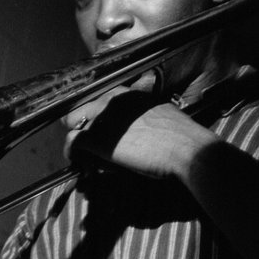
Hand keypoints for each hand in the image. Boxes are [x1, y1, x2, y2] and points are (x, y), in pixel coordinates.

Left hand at [63, 85, 217, 182]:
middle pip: (80, 110)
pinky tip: (83, 165)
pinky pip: (72, 143)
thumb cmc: (180, 135)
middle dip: (82, 128)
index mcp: (127, 93)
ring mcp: (102, 117)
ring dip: (79, 144)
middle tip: (91, 148)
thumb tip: (137, 127)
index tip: (101, 132)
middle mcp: (110, 99)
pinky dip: (73, 154)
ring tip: (88, 160)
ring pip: (73, 125)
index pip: (98, 101)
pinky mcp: (97, 138)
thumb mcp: (160, 112)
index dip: (96, 118)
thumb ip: (143, 114)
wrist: (185, 148)